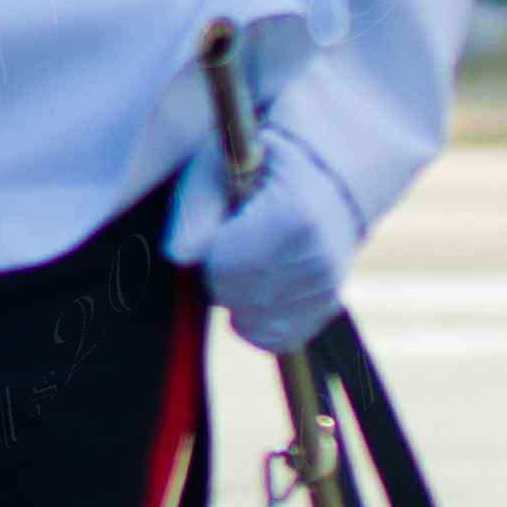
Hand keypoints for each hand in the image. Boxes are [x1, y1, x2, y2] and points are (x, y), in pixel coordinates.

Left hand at [179, 118, 362, 351]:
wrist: (320, 175)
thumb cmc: (256, 168)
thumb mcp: (218, 168)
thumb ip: (194, 211)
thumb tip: (179, 258)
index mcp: (296, 218)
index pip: (223, 267)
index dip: (211, 249)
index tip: (226, 222)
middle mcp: (320, 261)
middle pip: (236, 298)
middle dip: (222, 272)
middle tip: (237, 236)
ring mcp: (328, 291)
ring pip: (251, 322)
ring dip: (237, 296)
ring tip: (253, 254)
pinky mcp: (326, 311)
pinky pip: (273, 338)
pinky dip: (256, 320)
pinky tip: (260, 283)